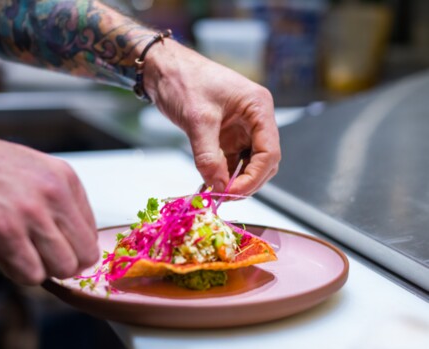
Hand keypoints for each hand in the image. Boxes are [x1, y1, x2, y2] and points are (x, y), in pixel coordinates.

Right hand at [0, 115, 98, 284]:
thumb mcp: (35, 170)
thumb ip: (58, 200)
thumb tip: (74, 236)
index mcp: (65, 177)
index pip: (92, 231)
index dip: (74, 246)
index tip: (57, 247)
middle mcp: (54, 193)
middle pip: (84, 254)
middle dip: (64, 263)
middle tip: (41, 256)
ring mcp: (31, 212)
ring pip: (63, 268)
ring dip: (42, 269)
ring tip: (21, 253)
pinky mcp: (5, 231)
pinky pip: (32, 273)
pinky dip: (19, 272)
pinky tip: (4, 255)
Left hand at [145, 40, 280, 195]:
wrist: (161, 69)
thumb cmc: (183, 81)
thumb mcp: (197, 120)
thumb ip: (208, 156)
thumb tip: (218, 188)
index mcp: (258, 107)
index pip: (269, 152)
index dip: (254, 177)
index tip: (232, 193)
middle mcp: (255, 118)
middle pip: (264, 161)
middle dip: (247, 182)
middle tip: (223, 197)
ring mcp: (242, 127)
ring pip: (248, 163)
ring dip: (234, 180)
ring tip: (215, 194)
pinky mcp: (227, 134)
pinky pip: (231, 160)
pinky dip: (223, 174)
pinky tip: (210, 184)